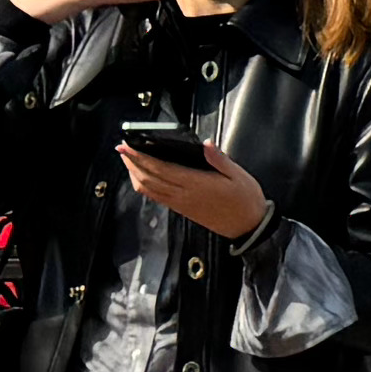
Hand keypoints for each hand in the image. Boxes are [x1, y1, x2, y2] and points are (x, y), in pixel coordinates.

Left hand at [119, 135, 271, 243]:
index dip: (141, 157)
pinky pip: (156, 197)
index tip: (129, 145)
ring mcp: (180, 203)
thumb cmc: (245, 199)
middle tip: (122, 148)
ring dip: (134, 174)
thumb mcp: (238, 175)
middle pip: (149, 178)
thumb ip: (220, 159)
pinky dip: (144, 186)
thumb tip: (206, 144)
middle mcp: (184, 195)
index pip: (161, 168)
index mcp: (197, 184)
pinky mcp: (181, 209)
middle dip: (132, 162)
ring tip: (128, 160)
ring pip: (148, 189)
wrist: (248, 227)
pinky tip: (142, 177)